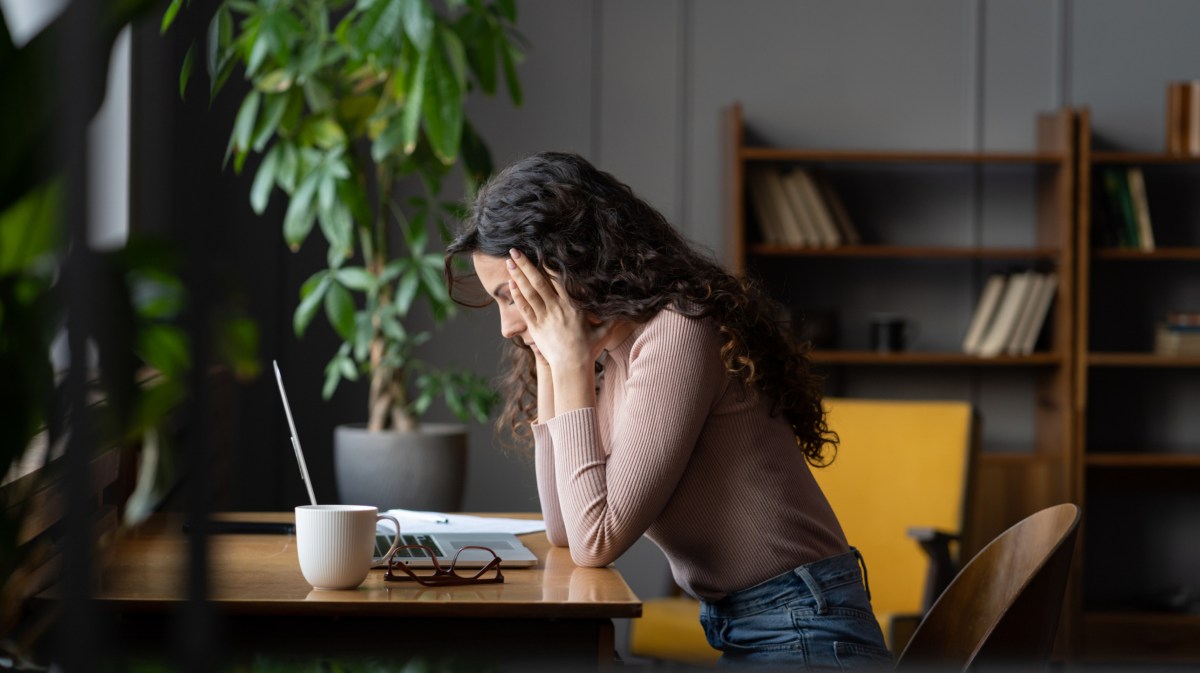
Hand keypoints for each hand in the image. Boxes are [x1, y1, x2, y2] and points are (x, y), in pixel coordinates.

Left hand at [506, 249, 613, 371]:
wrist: (572, 368)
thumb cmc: (589, 349)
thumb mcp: (604, 332)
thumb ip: (613, 318)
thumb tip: (629, 310)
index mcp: (573, 306)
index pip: (558, 280)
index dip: (548, 265)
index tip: (541, 252)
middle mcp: (557, 308)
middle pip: (538, 282)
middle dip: (526, 265)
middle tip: (515, 251)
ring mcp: (544, 317)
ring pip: (528, 292)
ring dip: (518, 276)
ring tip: (509, 262)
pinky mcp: (535, 327)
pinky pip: (524, 308)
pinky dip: (517, 295)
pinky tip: (511, 283)